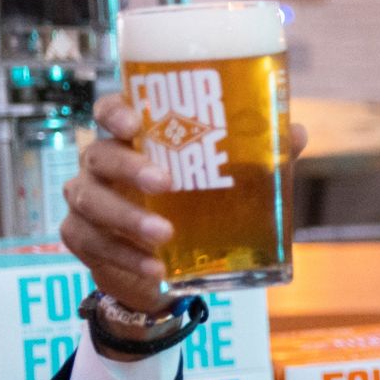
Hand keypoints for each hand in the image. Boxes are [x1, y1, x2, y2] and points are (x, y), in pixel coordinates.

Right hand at [60, 94, 308, 315]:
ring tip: (163, 236)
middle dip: (130, 168)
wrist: (168, 269)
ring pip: (91, 202)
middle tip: (164, 184)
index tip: (132, 122)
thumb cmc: (195, 207)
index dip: (115, 111)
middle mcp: (101, 163)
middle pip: (100, 154)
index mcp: (132, 139)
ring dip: (127, 219)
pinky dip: (125, 257)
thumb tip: (297, 132)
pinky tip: (154, 268)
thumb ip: (257, 156)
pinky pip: (92, 244)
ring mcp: (86, 200)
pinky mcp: (81, 238)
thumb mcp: (227, 181)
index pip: (110, 110)